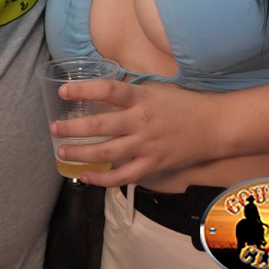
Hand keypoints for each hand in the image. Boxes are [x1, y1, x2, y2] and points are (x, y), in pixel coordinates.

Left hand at [50, 79, 217, 187]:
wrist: (214, 126)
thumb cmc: (182, 103)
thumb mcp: (155, 89)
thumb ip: (130, 93)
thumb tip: (101, 92)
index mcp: (142, 98)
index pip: (108, 90)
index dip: (84, 90)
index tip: (63, 91)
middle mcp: (141, 121)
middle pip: (101, 126)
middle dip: (73, 128)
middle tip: (54, 128)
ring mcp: (146, 146)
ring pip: (107, 153)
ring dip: (81, 154)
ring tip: (61, 152)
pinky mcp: (153, 166)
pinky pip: (122, 177)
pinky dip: (101, 180)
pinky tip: (85, 177)